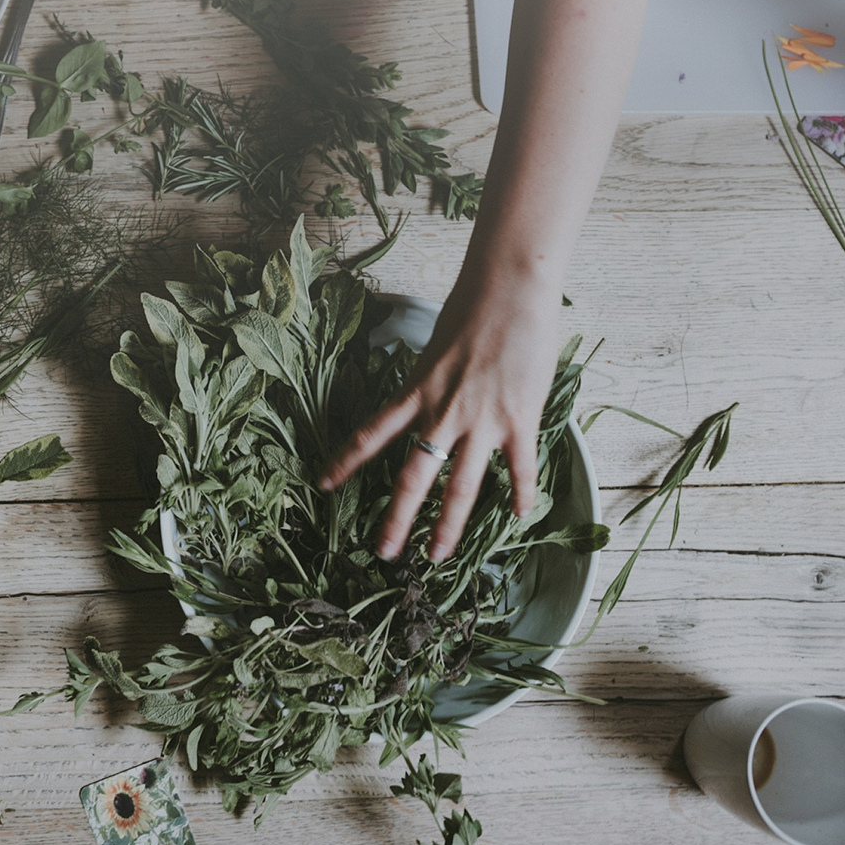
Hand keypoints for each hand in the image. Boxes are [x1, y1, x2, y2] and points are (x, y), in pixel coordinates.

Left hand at [318, 275, 560, 562]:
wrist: (510, 289)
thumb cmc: (472, 308)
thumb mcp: (435, 348)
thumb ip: (430, 380)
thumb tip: (430, 397)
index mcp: (417, 392)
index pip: (372, 434)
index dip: (345, 462)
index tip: (323, 485)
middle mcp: (443, 413)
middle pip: (414, 477)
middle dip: (396, 519)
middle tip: (384, 553)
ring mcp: (482, 420)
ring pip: (461, 486)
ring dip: (448, 526)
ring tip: (438, 555)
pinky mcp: (518, 420)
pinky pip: (519, 468)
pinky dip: (521, 495)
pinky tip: (519, 518)